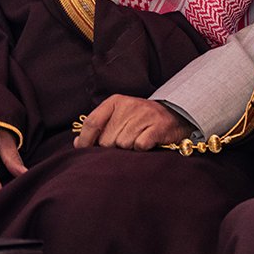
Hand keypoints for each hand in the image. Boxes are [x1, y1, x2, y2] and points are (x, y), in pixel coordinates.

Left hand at [74, 95, 192, 150]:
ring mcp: (144, 115)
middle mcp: (129, 105)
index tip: (83, 152)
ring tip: (137, 140)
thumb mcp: (118, 117)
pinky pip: (139, 146)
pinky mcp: (158, 127)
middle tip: (124, 142)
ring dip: (128, 148)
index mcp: (115, 101)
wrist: (176, 115)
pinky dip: (141, 149)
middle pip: (107, 139)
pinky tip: (147, 143)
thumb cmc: (141, 119)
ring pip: (123, 145)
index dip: (85, 141)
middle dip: (112, 146)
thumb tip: (77, 142)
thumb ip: (98, 127)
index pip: (92, 122)